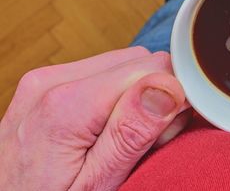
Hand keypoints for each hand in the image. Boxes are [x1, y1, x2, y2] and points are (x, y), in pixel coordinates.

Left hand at [0, 46, 190, 189]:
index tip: (169, 130)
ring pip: (123, 63)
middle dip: (156, 96)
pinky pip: (102, 72)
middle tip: (147, 141)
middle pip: (138, 61)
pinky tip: (107, 126)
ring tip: (123, 137)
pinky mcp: (46, 83)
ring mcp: (45, 79)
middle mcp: (52, 81)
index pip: (153, 67)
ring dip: (137, 94)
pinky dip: (116, 94)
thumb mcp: (97, 184)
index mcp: (67, 105)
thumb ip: (132, 132)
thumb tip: (169, 86)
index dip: (174, 95)